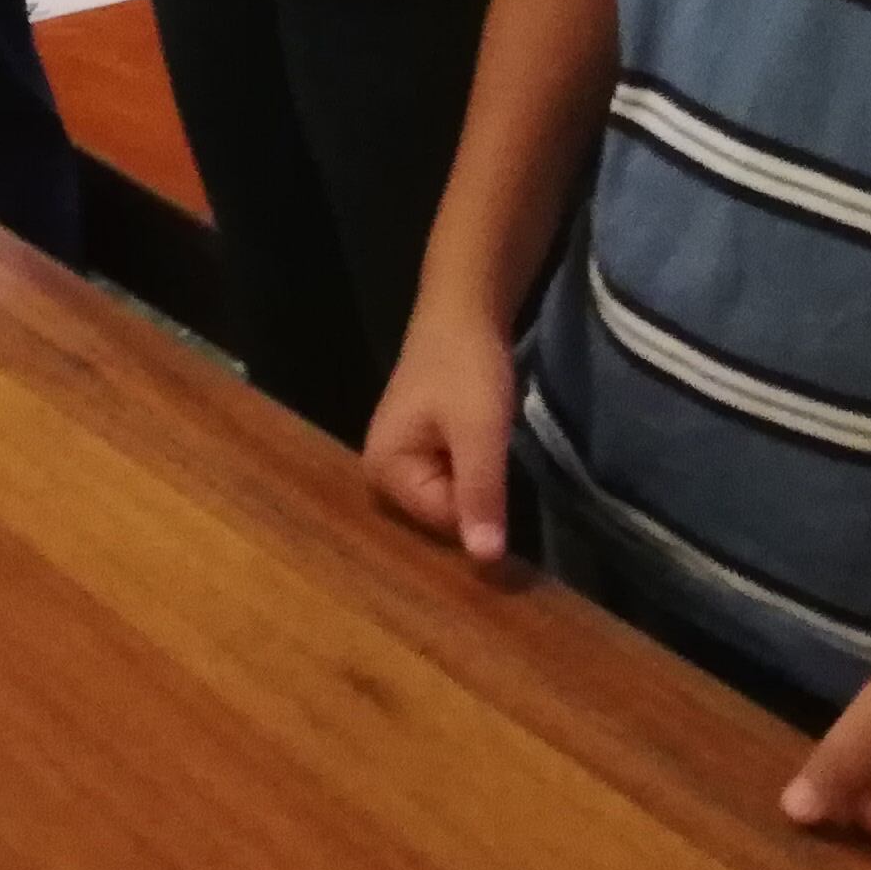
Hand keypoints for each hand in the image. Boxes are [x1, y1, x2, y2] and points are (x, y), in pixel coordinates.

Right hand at [361, 293, 520, 564]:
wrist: (466, 307)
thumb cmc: (466, 367)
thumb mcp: (479, 432)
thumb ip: (479, 494)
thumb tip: (486, 561)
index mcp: (383, 469)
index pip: (445, 521)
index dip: (479, 494)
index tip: (489, 452)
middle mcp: (381, 471)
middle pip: (444, 515)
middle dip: (475, 491)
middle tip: (489, 445)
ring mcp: (399, 458)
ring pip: (453, 498)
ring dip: (478, 479)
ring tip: (486, 440)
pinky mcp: (419, 446)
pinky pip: (451, 480)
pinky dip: (473, 468)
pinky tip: (479, 439)